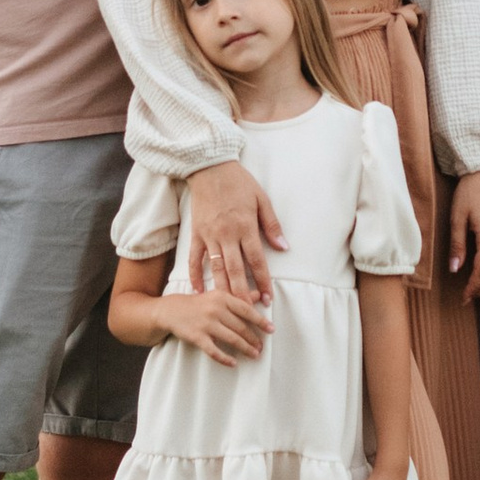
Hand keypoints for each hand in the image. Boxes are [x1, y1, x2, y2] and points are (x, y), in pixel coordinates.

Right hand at [163, 289, 270, 365]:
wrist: (172, 310)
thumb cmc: (199, 304)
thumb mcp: (218, 296)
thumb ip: (238, 296)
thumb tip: (260, 295)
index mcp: (222, 298)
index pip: (246, 310)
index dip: (260, 321)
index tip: (271, 329)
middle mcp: (215, 310)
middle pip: (240, 327)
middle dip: (254, 338)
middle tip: (262, 347)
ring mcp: (206, 324)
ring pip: (231, 339)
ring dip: (245, 348)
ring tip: (254, 354)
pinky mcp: (197, 337)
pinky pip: (214, 351)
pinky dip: (225, 358)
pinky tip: (234, 363)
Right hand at [186, 161, 285, 304]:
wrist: (209, 167)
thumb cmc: (239, 182)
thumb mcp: (261, 199)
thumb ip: (272, 225)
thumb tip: (284, 247)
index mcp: (245, 226)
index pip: (256, 260)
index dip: (262, 281)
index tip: (267, 298)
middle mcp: (227, 234)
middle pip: (236, 270)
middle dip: (243, 293)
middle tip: (249, 312)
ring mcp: (210, 235)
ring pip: (216, 268)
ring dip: (223, 289)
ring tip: (228, 308)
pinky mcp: (196, 233)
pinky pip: (195, 258)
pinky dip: (196, 275)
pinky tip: (200, 291)